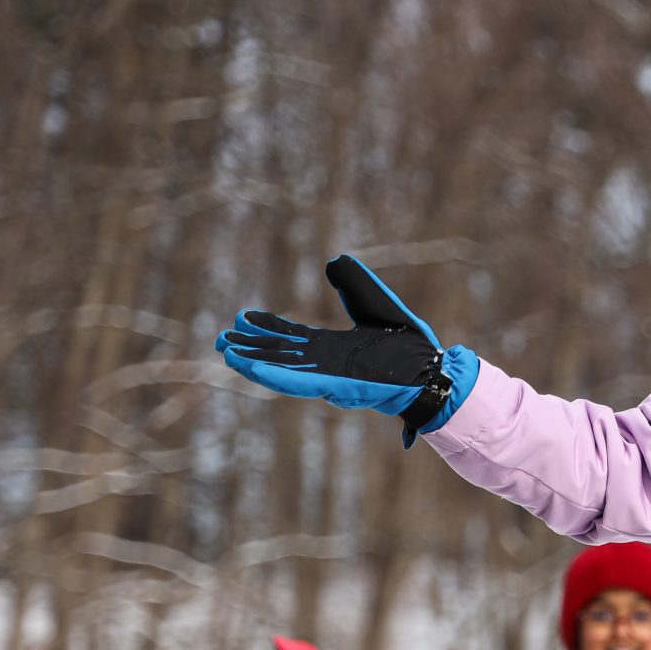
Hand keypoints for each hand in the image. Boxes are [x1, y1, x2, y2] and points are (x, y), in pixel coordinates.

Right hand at [216, 255, 478, 446]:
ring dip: (254, 363)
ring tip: (227, 354)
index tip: (243, 318)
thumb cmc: (408, 342)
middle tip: (221, 341)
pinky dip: (272, 374)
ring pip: (282, 371)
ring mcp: (328, 377)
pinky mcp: (335, 387)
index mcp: (334, 349)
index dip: (268, 329)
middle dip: (251, 349)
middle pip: (280, 356)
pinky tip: (250, 367)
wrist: (429, 369)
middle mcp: (326, 364)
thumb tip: (334, 262)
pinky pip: (298, 382)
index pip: (293, 338)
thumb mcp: (374, 305)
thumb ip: (353, 285)